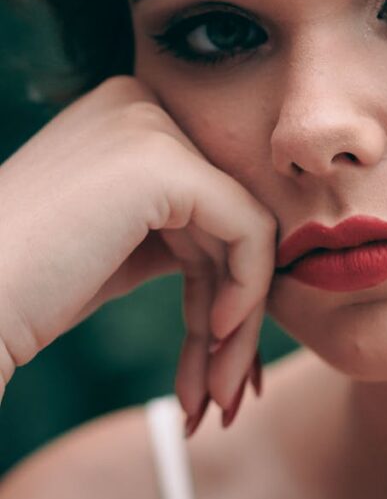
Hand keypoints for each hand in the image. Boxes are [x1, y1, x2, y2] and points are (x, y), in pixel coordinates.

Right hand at [0, 75, 276, 433]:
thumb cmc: (25, 290)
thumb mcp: (114, 244)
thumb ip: (175, 231)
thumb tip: (247, 261)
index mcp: (122, 113)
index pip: (205, 197)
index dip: (218, 281)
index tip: (215, 355)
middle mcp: (137, 103)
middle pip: (225, 214)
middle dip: (232, 309)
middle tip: (224, 390)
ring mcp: (149, 127)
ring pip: (243, 230)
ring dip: (238, 323)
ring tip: (221, 395)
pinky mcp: (164, 164)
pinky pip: (248, 230)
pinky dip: (246, 292)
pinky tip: (215, 341)